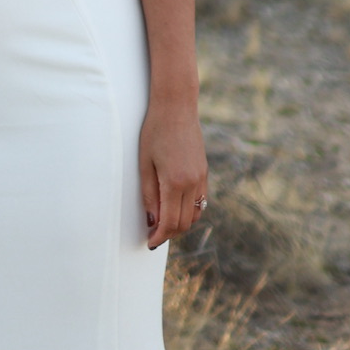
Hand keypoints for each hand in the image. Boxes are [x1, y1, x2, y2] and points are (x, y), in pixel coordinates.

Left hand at [138, 93, 207, 249]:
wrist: (176, 106)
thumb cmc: (154, 131)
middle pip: (184, 223)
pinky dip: (189, 211)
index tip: (149, 242)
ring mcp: (202, 178)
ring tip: (163, 223)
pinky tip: (175, 208)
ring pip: (195, 215)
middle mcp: (193, 183)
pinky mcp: (205, 172)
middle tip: (153, 235)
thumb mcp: (144, 163)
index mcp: (175, 182)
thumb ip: (149, 194)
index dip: (159, 236)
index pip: (170, 222)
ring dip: (180, 224)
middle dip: (169, 233)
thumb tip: (153, 221)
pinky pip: (201, 201)